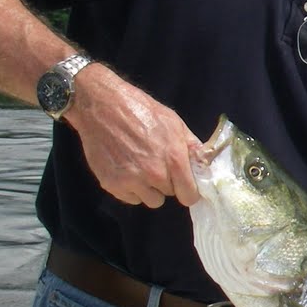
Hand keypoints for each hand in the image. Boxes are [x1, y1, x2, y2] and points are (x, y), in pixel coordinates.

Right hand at [68, 67, 201, 207]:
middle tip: (157, 163)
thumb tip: (204, 165)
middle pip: (169, 195)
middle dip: (167, 183)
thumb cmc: (141, 110)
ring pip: (150, 200)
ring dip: (149, 188)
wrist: (102, 106)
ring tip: (141, 167)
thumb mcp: (174, 122)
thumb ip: (191, 147)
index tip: (184, 184)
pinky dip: (130, 188)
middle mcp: (154, 175)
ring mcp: (131, 182)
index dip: (188, 190)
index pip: (190, 196)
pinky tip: (126, 168)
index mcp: (174, 160)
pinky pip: (130, 198)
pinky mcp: (111, 185)